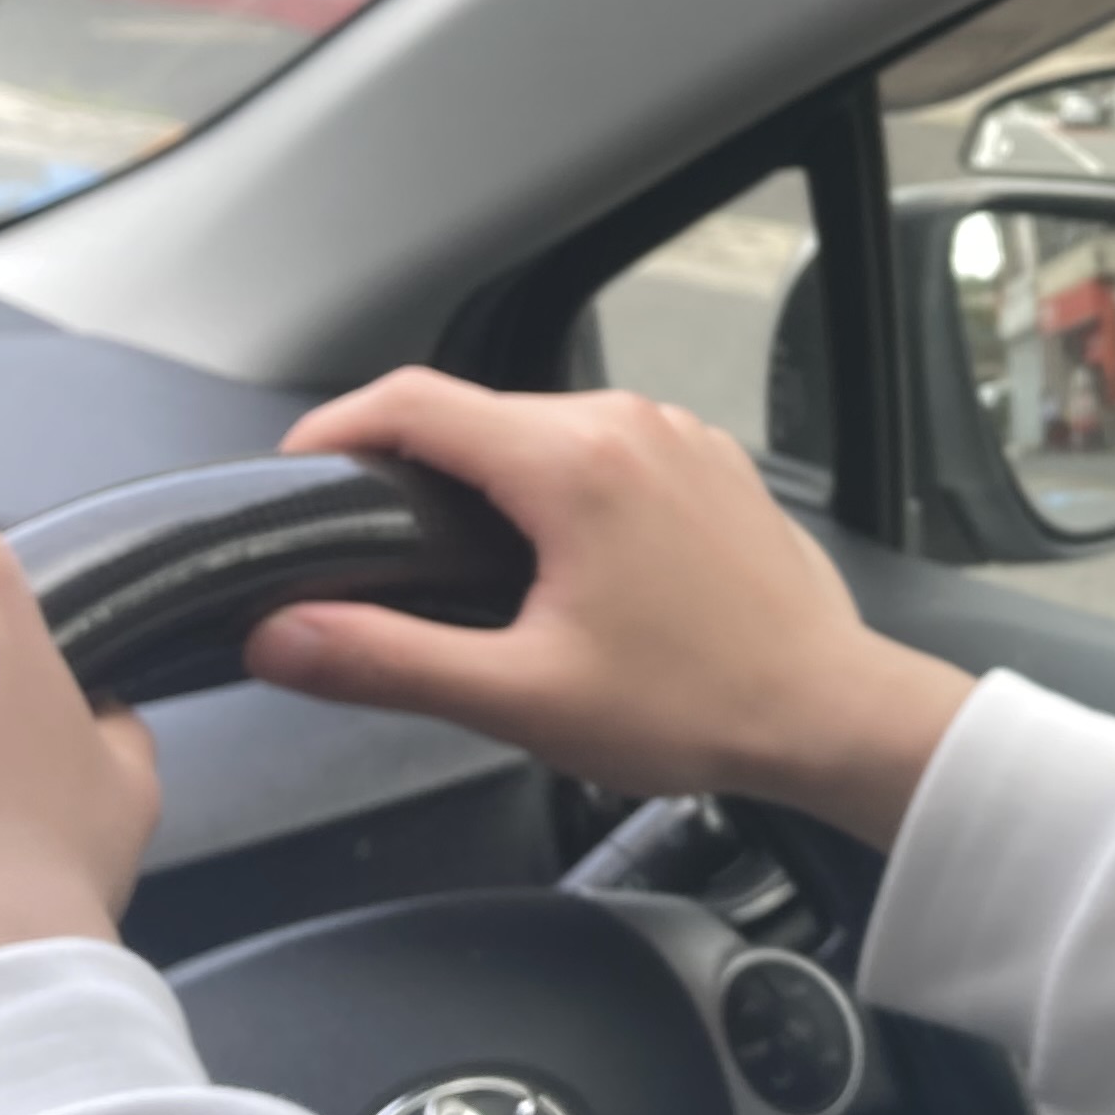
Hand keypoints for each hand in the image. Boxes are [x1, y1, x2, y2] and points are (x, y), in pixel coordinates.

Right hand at [244, 371, 973, 845]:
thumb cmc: (698, 706)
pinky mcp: (708, 462)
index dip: (334, 431)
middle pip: (476, 413)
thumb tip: (281, 635)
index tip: (296, 477)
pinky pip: (604, 448)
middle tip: (361, 537)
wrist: (832, 713)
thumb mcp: (522, 696)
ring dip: (485, 476)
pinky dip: (555, 484)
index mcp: (574, 460)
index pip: (413, 401)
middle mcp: (627, 422)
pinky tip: (549, 559)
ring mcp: (677, 436)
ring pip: (540, 428)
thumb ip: (388, 660)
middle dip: (407, 465)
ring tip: (447, 557)